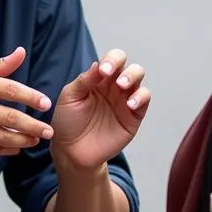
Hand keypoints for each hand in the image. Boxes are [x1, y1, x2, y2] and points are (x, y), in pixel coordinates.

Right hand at [0, 47, 52, 156]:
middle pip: (10, 117)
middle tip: (49, 129)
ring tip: (39, 138)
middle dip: (33, 125)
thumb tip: (21, 52)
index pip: (9, 90)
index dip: (30, 97)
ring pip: (4, 137)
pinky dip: (9, 149)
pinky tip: (20, 146)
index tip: (46, 103)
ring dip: (25, 139)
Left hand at [51, 49, 150, 170]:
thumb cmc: (68, 121)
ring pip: (138, 79)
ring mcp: (125, 100)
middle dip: (125, 68)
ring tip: (122, 86)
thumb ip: (85, 80)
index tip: (103, 70)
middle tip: (116, 80)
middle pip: (129, 67)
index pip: (111, 60)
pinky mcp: (133, 116)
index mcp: (99, 79)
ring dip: (133, 78)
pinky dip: (141, 97)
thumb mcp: (70, 97)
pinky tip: (130, 103)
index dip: (111, 60)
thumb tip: (99, 63)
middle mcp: (114, 87)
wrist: (72, 151)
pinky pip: (144, 100)